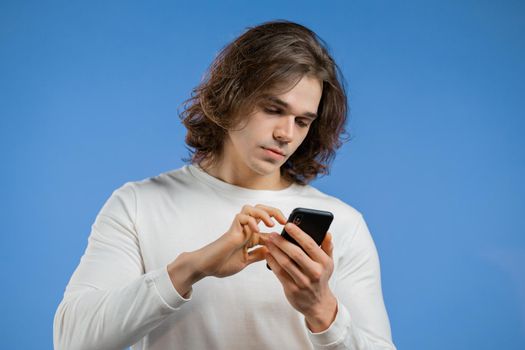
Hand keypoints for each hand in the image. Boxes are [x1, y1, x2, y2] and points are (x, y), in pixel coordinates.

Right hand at [168, 204, 285, 295]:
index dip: (279, 226)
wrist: (206, 267)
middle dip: (274, 211)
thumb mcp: (246, 261)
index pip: (268, 224)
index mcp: (251, 236)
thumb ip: (258, 255)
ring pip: (252, 208)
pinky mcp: (232, 229)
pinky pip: (242, 217)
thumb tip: (271, 250)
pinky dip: (251, 221)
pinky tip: (256, 231)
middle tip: (284, 220)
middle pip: (261, 209)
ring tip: (271, 223)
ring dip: (264, 213)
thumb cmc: (223, 263)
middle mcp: (246, 229)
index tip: (290, 232)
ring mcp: (239, 228)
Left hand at [265, 223, 336, 331]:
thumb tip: (327, 233)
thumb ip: (327, 247)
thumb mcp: (328, 263)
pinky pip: (279, 273)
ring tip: (268, 242)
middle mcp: (314, 272)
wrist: (318, 304)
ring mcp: (303, 282)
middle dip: (282, 242)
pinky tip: (267, 254)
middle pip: (296, 254)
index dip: (298, 234)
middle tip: (273, 234)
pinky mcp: (292, 289)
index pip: (310, 245)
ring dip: (275, 251)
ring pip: (285, 263)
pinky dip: (272, 262)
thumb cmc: (321, 278)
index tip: (288, 225)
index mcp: (323, 263)